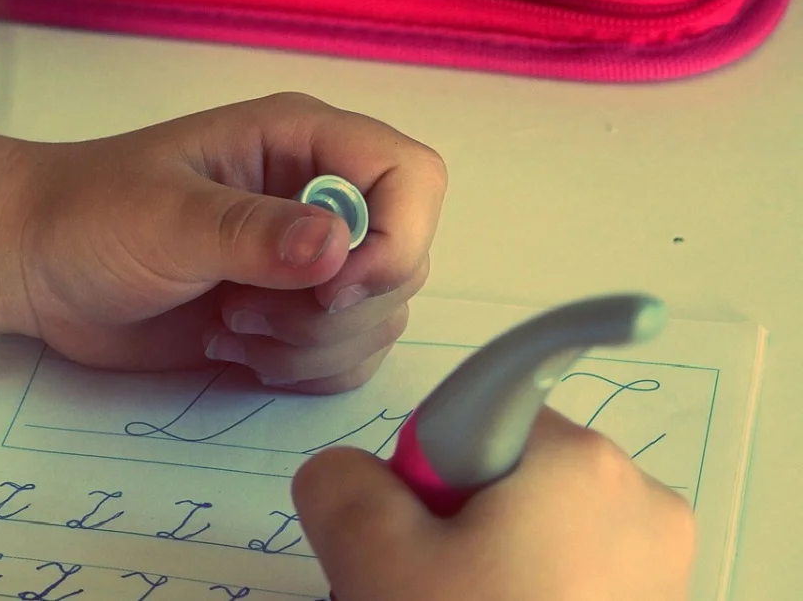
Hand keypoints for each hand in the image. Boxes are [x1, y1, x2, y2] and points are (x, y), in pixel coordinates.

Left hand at [1, 93, 446, 392]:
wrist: (37, 270)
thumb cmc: (89, 218)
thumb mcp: (166, 218)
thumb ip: (253, 234)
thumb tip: (340, 250)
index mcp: (303, 144)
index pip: (411, 178)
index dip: (396, 238)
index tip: (334, 289)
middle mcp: (321, 201)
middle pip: (402, 263)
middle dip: (335, 312)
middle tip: (244, 311)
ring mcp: (310, 265)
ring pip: (378, 321)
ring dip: (310, 347)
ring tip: (228, 327)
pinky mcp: (290, 319)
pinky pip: (345, 359)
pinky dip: (301, 371)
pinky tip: (234, 350)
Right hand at [291, 408, 696, 599]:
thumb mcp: (370, 557)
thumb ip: (337, 482)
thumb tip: (345, 475)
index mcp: (574, 460)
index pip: (472, 415)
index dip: (428, 476)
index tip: (426, 538)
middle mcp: (637, 496)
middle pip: (505, 474)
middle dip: (456, 525)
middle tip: (432, 594)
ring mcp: (659, 559)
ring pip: (538, 528)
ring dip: (491, 566)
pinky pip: (576, 570)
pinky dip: (535, 592)